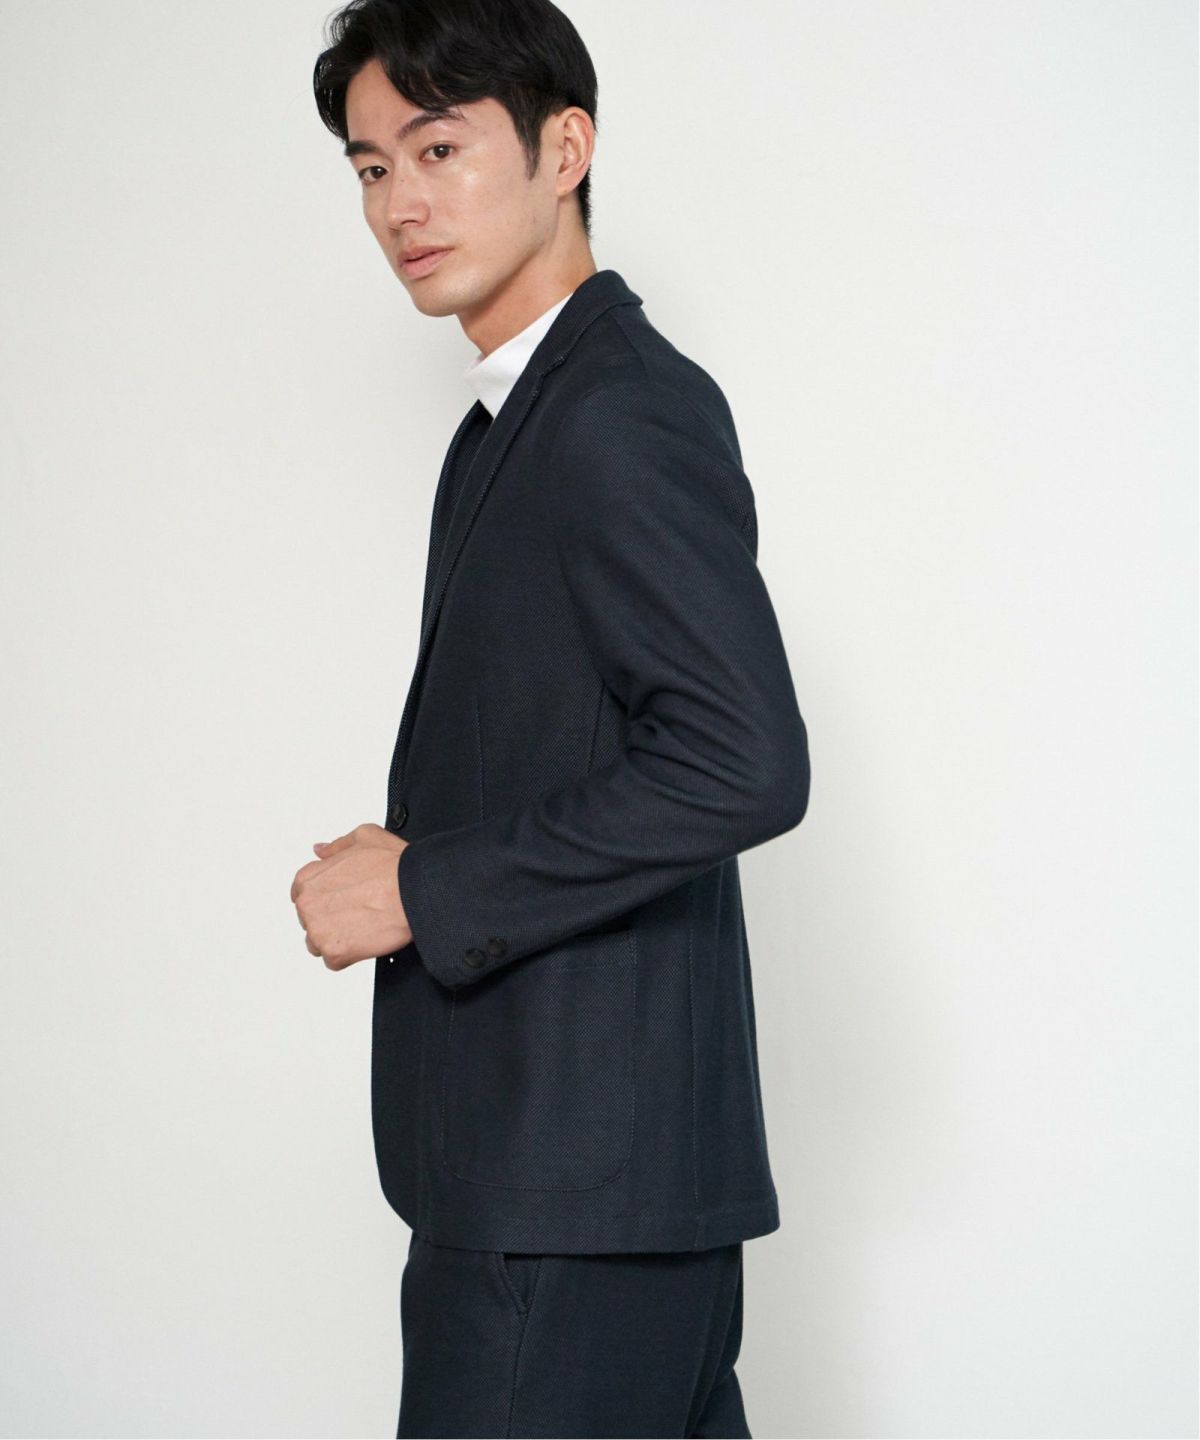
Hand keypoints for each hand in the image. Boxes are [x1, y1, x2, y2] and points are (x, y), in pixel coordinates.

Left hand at [291, 823, 411, 969]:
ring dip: (337, 939)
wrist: (415, 891)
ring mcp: (318, 930)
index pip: (302, 895)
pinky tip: (366, 939)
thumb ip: (337, 845)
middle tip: (359, 912)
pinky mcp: (334, 952)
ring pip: (318, 943)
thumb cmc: (395, 867)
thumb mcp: (365, 836)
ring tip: (363, 927)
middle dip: (331, 919)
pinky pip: (334, 961)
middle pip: (310, 921)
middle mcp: (308, 904)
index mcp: (309, 877)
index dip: (326, 898)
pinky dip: (349, 955)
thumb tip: (321, 850)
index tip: (342, 900)